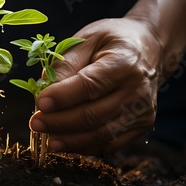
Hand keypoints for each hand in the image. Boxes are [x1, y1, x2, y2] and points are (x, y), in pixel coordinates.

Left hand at [29, 17, 160, 155]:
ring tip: (46, 139)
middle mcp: (137, 90)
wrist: (150, 49)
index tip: (40, 103)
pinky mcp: (141, 126)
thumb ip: (66, 63)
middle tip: (35, 123)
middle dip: (59, 122)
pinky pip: (110, 144)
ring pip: (101, 135)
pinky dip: (85, 147)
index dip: (62, 97)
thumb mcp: (86, 39)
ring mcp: (142, 111)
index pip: (89, 86)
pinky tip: (65, 143)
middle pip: (93, 115)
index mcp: (124, 63)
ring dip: (70, 140)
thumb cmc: (112, 41)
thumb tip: (45, 90)